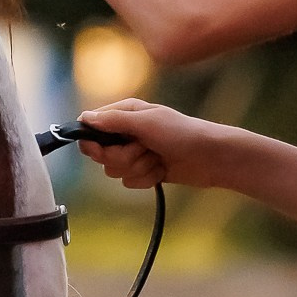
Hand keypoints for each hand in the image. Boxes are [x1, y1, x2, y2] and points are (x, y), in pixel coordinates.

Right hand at [76, 99, 228, 190]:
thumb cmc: (182, 133)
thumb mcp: (146, 122)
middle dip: (122, 157)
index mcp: (125, 114)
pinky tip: (162, 170)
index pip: (92, 128)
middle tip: (143, 150)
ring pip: (114, 170)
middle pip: (101, 154)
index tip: (101, 149)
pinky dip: (147, 178)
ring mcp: (135, 153)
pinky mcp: (144, 171)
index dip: (93, 142)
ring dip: (138, 168)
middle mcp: (127, 133)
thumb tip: (84, 118)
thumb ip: (114, 121)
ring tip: (157, 159)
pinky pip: (130, 182)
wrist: (212, 157)